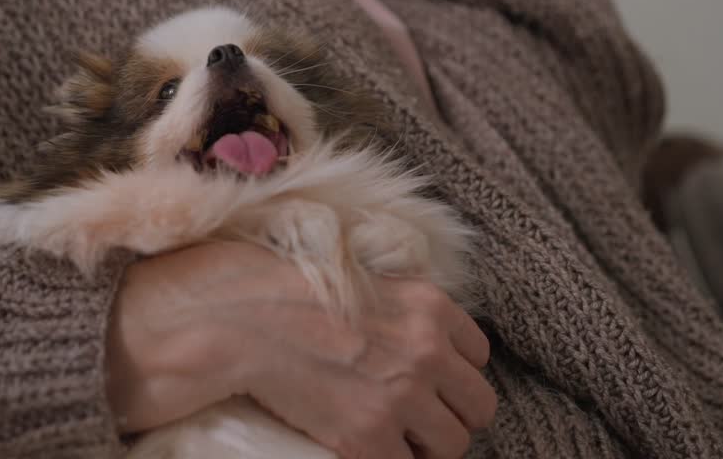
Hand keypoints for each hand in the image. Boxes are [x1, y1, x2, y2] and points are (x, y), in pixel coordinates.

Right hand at [105, 241, 495, 458]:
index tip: (431, 382)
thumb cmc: (295, 293)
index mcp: (432, 307)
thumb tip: (426, 336)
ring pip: (452, 445)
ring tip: (394, 437)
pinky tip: (364, 446)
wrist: (244, 319)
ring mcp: (402, 397)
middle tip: (419, 419)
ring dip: (425, 446)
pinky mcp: (370, 435)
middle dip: (451, 415)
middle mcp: (428, 352)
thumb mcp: (368, 280)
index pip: (478, 356)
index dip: (454, 373)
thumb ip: (407, 309)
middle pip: (478, 406)